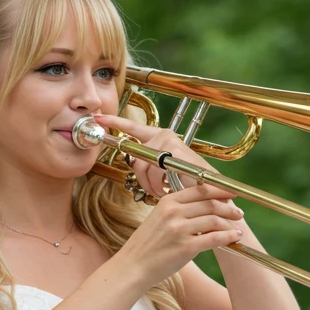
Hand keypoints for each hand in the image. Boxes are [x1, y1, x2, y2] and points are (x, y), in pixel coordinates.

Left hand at [92, 112, 226, 199]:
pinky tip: (169, 190)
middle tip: (155, 190)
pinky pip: (152, 171)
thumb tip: (132, 162)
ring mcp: (168, 142)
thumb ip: (147, 165)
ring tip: (164, 191)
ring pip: (141, 166)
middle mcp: (164, 136)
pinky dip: (156, 186)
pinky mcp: (172, 150)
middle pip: (134, 156)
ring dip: (150, 185)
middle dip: (141, 179)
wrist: (211, 191)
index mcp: (160, 138)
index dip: (114, 122)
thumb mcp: (163, 173)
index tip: (98, 117)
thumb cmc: (188, 184)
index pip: (133, 127)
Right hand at [114, 182, 246, 286]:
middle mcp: (173, 212)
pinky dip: (228, 236)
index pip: (200, 190)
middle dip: (228, 207)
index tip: (233, 193)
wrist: (132, 266)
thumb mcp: (159, 218)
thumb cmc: (147, 245)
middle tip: (239, 212)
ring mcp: (179, 229)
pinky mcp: (185, 247)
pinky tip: (235, 237)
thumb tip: (206, 207)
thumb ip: (179, 210)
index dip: (220, 190)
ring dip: (230, 222)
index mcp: (167, 202)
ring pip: (214, 220)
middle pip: (210, 203)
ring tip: (238, 226)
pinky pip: (214, 238)